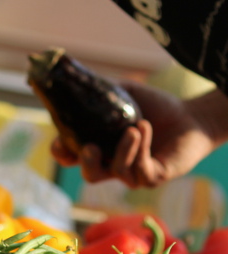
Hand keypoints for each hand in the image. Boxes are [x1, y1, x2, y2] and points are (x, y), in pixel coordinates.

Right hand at [50, 81, 225, 187]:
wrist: (191, 116)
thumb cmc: (154, 106)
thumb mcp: (123, 93)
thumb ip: (99, 90)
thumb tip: (71, 76)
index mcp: (98, 147)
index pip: (70, 157)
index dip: (61, 151)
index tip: (61, 139)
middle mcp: (112, 164)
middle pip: (90, 174)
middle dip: (86, 163)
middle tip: (90, 148)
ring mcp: (132, 174)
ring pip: (117, 171)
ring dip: (122, 150)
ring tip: (132, 128)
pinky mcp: (153, 177)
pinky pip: (141, 169)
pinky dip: (141, 148)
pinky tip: (144, 128)